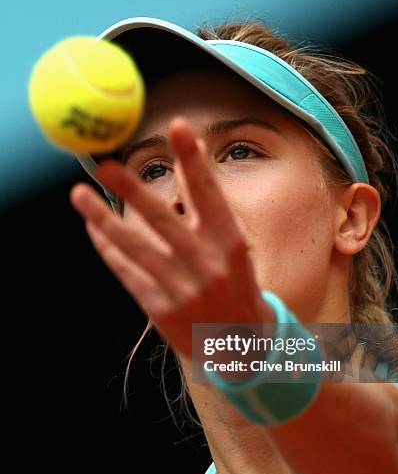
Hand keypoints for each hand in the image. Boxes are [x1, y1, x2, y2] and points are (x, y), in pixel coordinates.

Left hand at [70, 116, 273, 359]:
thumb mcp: (233, 250)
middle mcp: (206, 264)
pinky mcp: (161, 310)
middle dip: (132, 190)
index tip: (178, 127)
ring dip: (104, 219)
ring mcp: (181, 289)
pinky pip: (127, 273)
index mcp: (229, 244)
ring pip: (135, 247)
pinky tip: (94, 231)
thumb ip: (210, 211)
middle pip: (163, 219)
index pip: (210, 194)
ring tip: (80, 196)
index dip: (193, 160)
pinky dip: (109, 250)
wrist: (241, 346)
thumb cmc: (236, 288)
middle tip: (105, 165)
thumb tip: (189, 161)